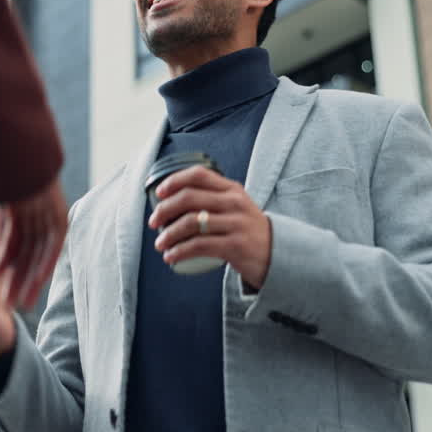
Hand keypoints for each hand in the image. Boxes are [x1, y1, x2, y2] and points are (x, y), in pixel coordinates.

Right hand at [0, 177, 66, 309]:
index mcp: (18, 194)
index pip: (16, 235)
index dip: (7, 261)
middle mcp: (35, 200)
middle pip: (30, 246)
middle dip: (20, 277)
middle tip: (13, 303)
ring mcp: (46, 202)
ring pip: (41, 248)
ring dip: (31, 277)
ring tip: (20, 304)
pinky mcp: (55, 205)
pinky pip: (53, 240)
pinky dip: (45, 262)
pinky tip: (37, 283)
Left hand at [147, 166, 271, 288]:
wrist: (278, 254)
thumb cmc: (247, 230)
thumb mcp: (236, 206)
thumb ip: (213, 198)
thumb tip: (172, 199)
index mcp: (232, 189)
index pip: (199, 174)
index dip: (174, 181)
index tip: (159, 193)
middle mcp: (234, 203)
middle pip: (189, 198)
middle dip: (164, 210)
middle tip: (153, 222)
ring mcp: (236, 223)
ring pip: (190, 223)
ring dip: (168, 234)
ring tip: (160, 244)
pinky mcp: (235, 245)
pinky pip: (199, 245)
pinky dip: (180, 251)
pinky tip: (171, 257)